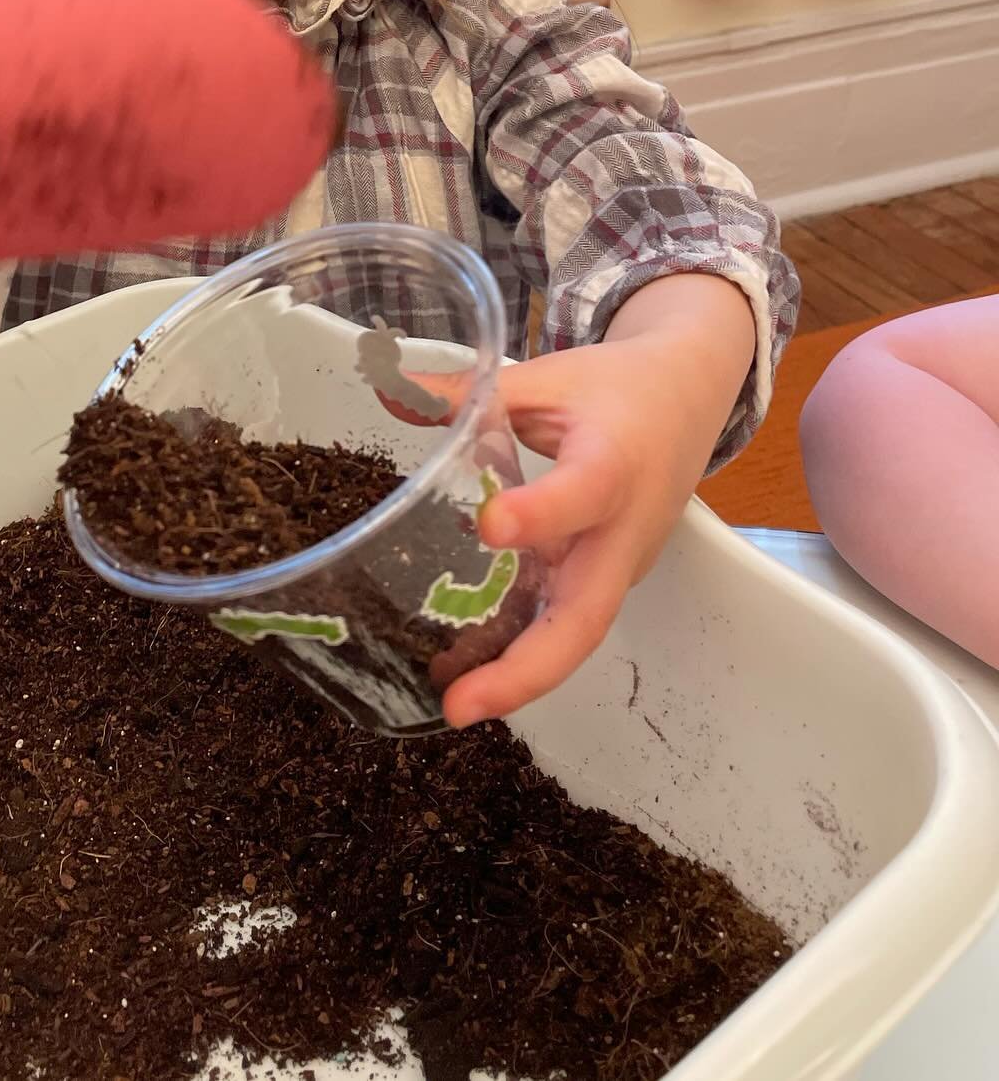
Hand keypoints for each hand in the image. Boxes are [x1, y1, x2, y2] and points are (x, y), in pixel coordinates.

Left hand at [392, 275, 756, 728]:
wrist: (690, 400)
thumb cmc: (617, 387)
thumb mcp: (546, 377)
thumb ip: (467, 392)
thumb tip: (389, 394)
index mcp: (612, 461)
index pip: (583, 493)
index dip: (541, 513)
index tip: (488, 526)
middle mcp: (623, 529)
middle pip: (587, 615)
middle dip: (527, 669)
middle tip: (460, 704)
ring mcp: (619, 564)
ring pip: (578, 633)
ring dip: (519, 677)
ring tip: (450, 701)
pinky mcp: (608, 578)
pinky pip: (569, 622)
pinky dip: (523, 653)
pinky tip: (467, 671)